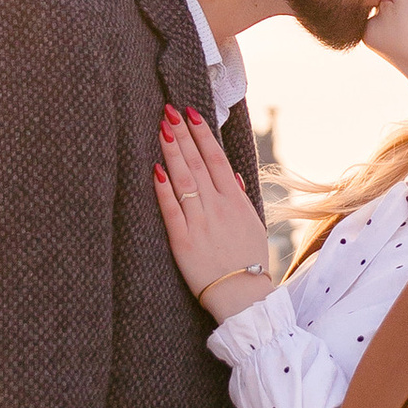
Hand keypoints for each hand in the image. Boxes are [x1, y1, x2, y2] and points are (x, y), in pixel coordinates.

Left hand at [154, 106, 272, 310]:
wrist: (243, 296)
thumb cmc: (247, 260)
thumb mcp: (252, 224)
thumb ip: (239, 197)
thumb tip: (231, 172)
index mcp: (235, 201)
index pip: (216, 159)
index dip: (203, 134)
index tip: (191, 113)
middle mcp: (218, 207)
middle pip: (197, 163)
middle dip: (183, 135)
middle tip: (169, 111)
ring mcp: (200, 223)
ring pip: (184, 181)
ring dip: (172, 153)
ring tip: (162, 129)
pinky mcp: (184, 241)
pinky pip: (172, 210)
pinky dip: (164, 190)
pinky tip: (156, 170)